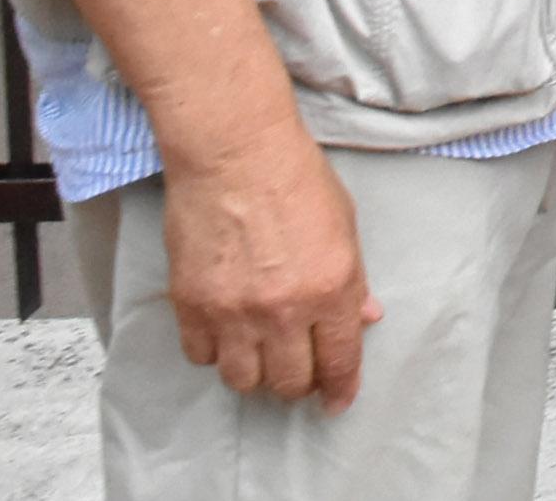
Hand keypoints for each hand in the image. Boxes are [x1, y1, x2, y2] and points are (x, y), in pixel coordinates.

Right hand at [162, 129, 381, 410]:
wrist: (234, 153)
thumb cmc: (296, 179)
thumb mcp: (345, 226)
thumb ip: (353, 281)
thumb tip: (364, 318)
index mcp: (331, 289)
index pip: (339, 361)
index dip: (340, 389)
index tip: (336, 401)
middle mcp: (284, 311)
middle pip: (289, 382)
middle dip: (298, 383)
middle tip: (297, 369)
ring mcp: (234, 312)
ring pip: (243, 380)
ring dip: (255, 374)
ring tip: (261, 353)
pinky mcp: (192, 305)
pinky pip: (202, 357)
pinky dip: (215, 352)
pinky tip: (225, 333)